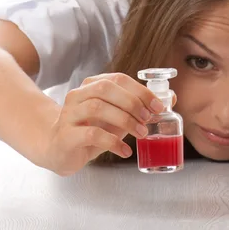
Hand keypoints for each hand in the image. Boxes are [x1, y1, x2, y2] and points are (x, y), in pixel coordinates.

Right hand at [42, 72, 174, 175]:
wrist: (58, 149)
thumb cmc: (90, 130)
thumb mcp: (116, 117)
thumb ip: (138, 108)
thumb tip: (170, 99)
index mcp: (91, 85)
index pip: (118, 79)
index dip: (140, 90)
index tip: (158, 106)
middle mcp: (78, 95)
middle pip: (106, 89)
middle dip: (132, 102)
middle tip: (148, 118)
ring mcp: (69, 114)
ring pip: (97, 108)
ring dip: (124, 120)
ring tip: (141, 134)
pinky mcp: (66, 135)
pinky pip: (91, 134)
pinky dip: (112, 142)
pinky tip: (125, 150)